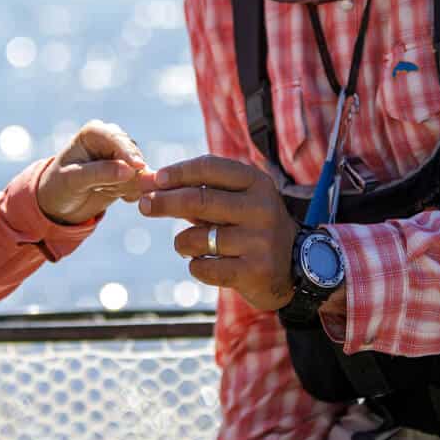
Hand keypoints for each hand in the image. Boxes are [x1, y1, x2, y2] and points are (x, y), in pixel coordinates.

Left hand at [36, 119, 154, 224]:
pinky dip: (134, 191)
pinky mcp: (129, 173)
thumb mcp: (73, 180)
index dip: (128, 152)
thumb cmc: (60, 185)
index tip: (138, 166)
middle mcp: (111, 140)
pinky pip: (142, 182)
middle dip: (130, 174)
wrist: (60, 203)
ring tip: (110, 192)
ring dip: (131, 184)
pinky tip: (120, 196)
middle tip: (115, 190)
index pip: (115, 138)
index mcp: (94, 132)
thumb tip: (130, 170)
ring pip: (140, 170)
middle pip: (133, 154)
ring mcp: (122, 156)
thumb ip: (101, 173)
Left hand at [138, 156, 297, 312]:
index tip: (154, 179)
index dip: (178, 172)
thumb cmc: (252, 227)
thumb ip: (198, 192)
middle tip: (143, 205)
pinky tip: (205, 263)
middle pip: (199, 200)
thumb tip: (148, 182)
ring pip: (197, 238)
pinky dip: (195, 265)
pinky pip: (204, 267)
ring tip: (190, 245)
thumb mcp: (237, 201)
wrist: (295, 267)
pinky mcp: (254, 271)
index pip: (210, 168)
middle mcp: (261, 208)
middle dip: (164, 202)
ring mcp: (260, 241)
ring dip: (182, 242)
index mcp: (257, 183)